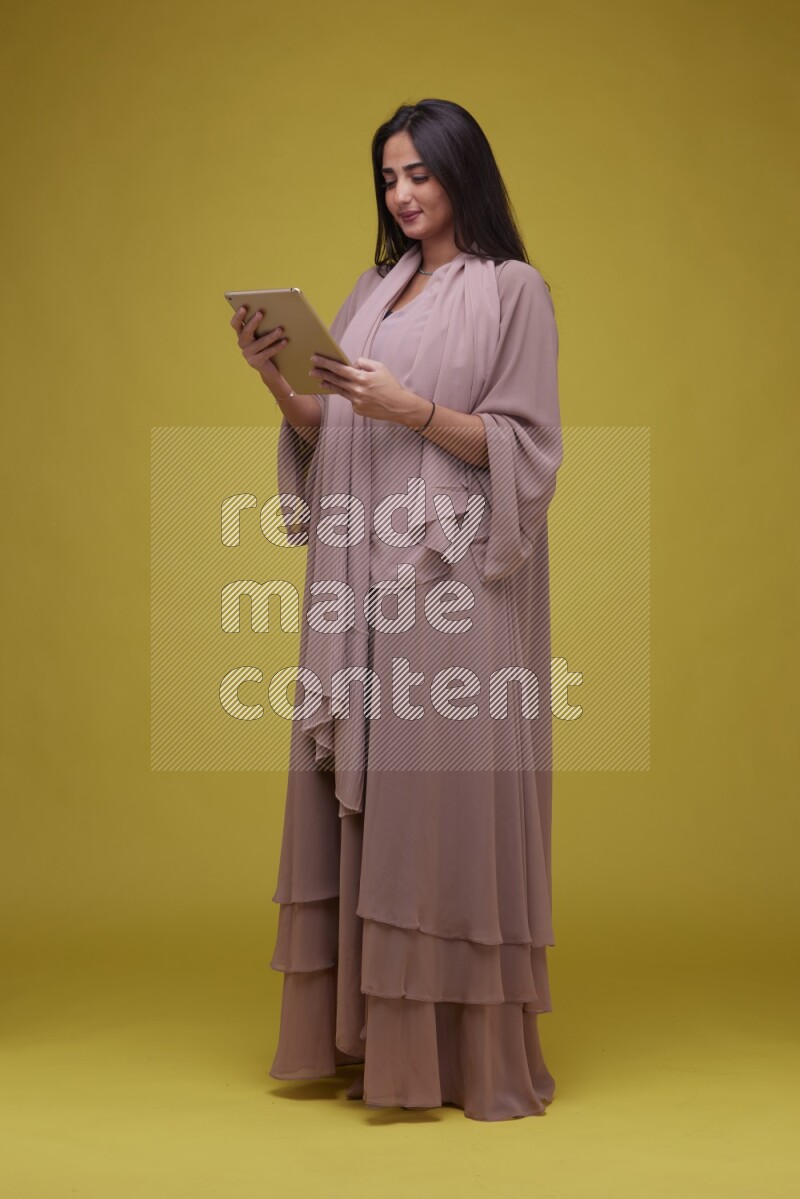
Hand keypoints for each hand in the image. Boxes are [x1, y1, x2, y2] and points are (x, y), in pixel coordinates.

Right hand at [230, 305, 290, 392]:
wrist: (270, 369)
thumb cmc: (268, 347)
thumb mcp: (263, 335)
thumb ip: (264, 325)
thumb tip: (274, 311)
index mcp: (242, 335)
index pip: (235, 324)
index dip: (238, 316)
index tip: (243, 307)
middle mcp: (242, 344)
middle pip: (246, 332)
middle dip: (253, 322)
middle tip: (261, 313)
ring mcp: (247, 354)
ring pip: (259, 343)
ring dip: (270, 335)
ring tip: (280, 329)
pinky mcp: (255, 362)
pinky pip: (267, 353)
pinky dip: (277, 346)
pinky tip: (285, 341)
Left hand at [308, 354, 428, 425]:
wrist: (399, 406)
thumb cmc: (390, 385)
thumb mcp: (380, 367)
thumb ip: (364, 363)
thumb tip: (352, 364)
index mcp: (361, 378)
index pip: (339, 368)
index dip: (326, 363)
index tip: (315, 358)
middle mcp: (356, 390)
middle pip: (335, 380)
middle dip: (322, 374)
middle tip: (311, 370)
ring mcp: (356, 402)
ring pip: (340, 391)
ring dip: (330, 385)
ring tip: (321, 382)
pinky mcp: (358, 410)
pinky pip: (351, 399)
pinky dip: (351, 395)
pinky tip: (356, 394)